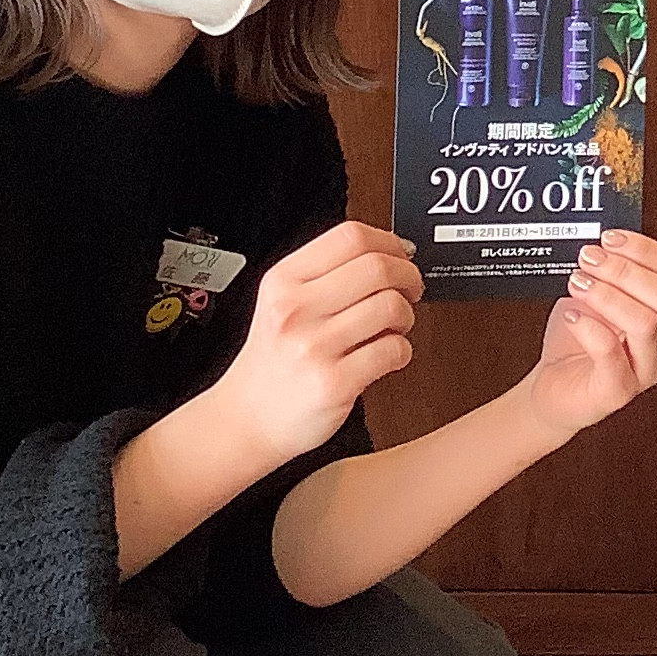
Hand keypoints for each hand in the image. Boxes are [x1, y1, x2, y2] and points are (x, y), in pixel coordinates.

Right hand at [217, 220, 423, 471]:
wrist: (246, 419)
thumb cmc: (273, 362)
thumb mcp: (281, 303)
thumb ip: (325, 274)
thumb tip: (391, 250)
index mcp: (284, 281)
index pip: (350, 236)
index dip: (389, 241)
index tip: (401, 254)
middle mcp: (295, 310)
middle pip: (377, 267)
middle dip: (408, 276)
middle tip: (410, 289)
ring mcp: (313, 347)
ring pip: (391, 306)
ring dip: (406, 316)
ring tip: (394, 328)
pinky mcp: (334, 383)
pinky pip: (392, 350)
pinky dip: (402, 351)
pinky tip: (387, 355)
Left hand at [524, 229, 656, 444]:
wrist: (556, 388)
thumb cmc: (581, 343)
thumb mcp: (602, 296)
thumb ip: (612, 272)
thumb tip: (605, 243)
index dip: (646, 249)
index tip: (611, 239)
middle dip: (624, 270)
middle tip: (590, 259)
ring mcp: (647, 370)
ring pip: (646, 322)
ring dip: (607, 295)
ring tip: (579, 283)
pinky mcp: (618, 391)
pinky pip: (610, 353)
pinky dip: (589, 327)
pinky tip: (572, 317)